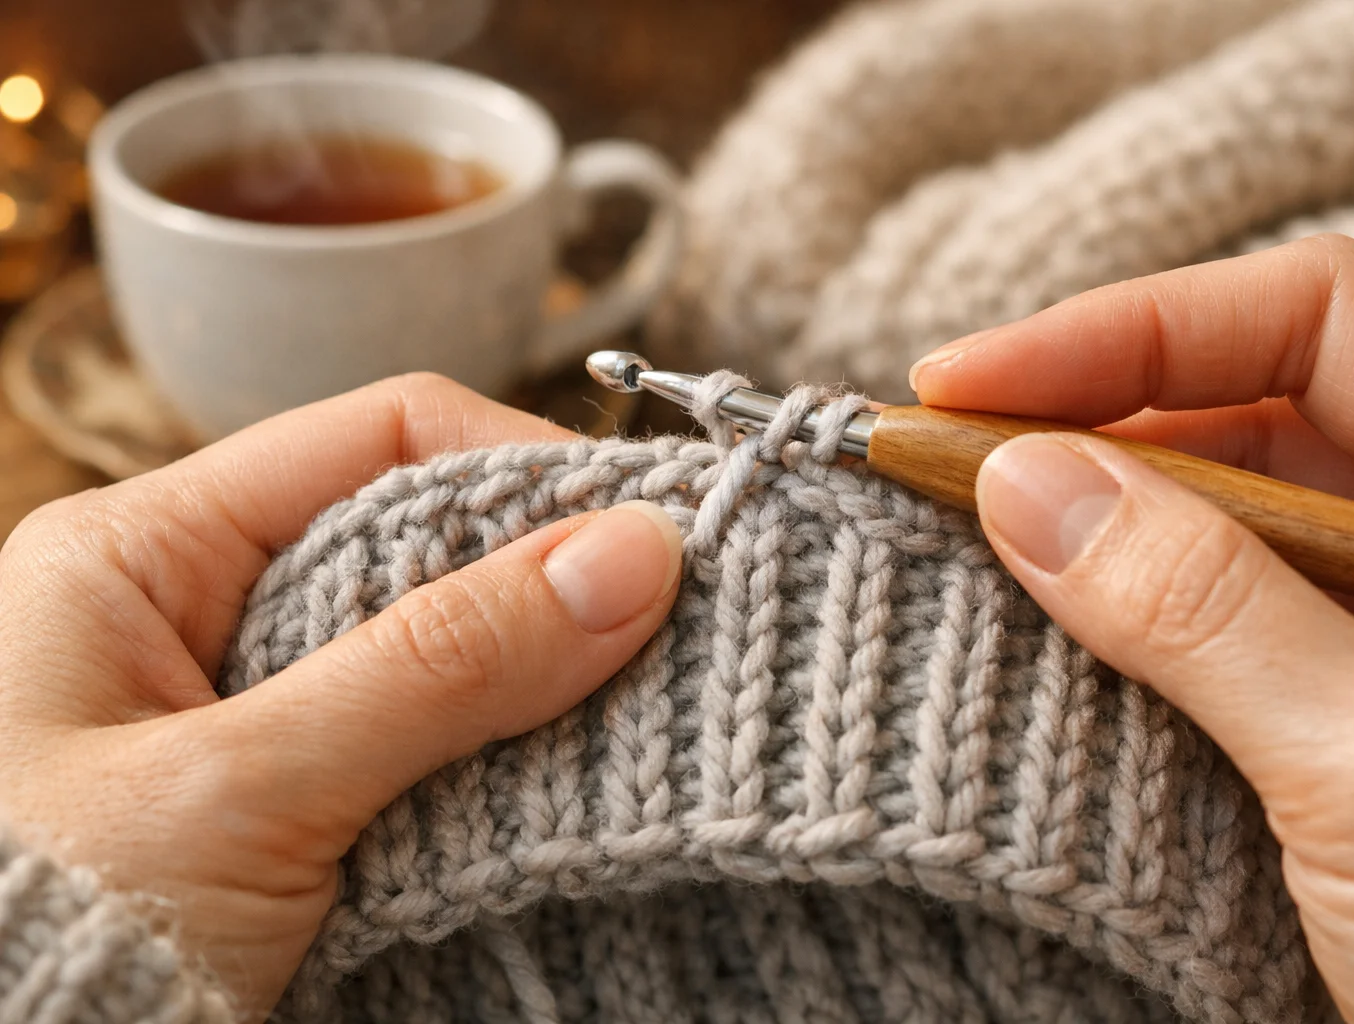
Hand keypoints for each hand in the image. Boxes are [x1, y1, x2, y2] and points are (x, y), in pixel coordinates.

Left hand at [0, 374, 680, 1016]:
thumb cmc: (45, 937)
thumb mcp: (242, 788)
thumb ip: (437, 666)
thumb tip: (637, 553)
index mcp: (143, 553)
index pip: (380, 439)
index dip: (524, 467)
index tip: (646, 531)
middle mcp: (199, 610)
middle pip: (420, 539)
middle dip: (546, 581)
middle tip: (667, 625)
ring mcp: (251, 708)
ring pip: (438, 647)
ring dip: (535, 677)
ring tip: (639, 701)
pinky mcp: (294, 797)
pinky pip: (427, 740)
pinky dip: (500, 755)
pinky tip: (568, 773)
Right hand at [909, 235, 1353, 1023]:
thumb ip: (1202, 605)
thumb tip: (1020, 484)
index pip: (1316, 321)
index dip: (1134, 329)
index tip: (972, 384)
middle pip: (1242, 408)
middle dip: (1080, 421)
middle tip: (931, 460)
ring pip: (1204, 516)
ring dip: (1079, 519)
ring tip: (954, 537)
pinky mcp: (1319, 704)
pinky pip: (1193, 619)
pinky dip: (1101, 612)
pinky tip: (1021, 620)